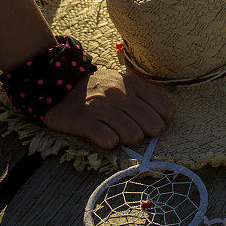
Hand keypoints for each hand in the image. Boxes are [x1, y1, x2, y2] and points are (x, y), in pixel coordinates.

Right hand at [43, 67, 175, 149]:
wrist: (59, 85)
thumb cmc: (99, 89)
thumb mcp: (124, 83)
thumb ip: (145, 96)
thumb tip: (166, 116)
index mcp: (133, 83)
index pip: (166, 110)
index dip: (160, 119)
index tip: (147, 121)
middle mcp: (120, 94)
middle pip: (153, 126)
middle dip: (145, 132)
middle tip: (131, 129)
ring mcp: (102, 107)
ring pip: (134, 136)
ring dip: (127, 139)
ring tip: (116, 131)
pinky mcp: (84, 121)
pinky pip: (109, 141)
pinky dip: (109, 142)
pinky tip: (103, 135)